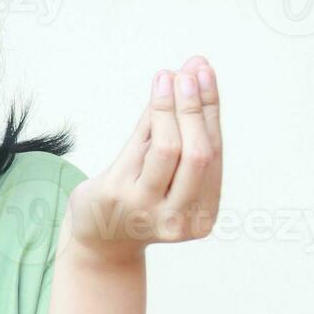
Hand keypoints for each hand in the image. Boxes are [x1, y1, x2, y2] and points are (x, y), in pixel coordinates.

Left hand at [63, 55, 222, 265]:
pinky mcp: (114, 196)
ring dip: (169, 107)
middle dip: (194, 109)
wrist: (100, 242)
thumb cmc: (141, 199)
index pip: (213, 155)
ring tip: (167, 76)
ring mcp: (144, 211)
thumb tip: (193, 71)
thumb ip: (182, 129)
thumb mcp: (168, 174)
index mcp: (202, 216)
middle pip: (196, 154)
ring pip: (166, 150)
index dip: (211, 112)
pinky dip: (149, 120)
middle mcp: (177, 219)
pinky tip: (154, 98)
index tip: (207, 75)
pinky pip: (136, 149)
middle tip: (189, 72)